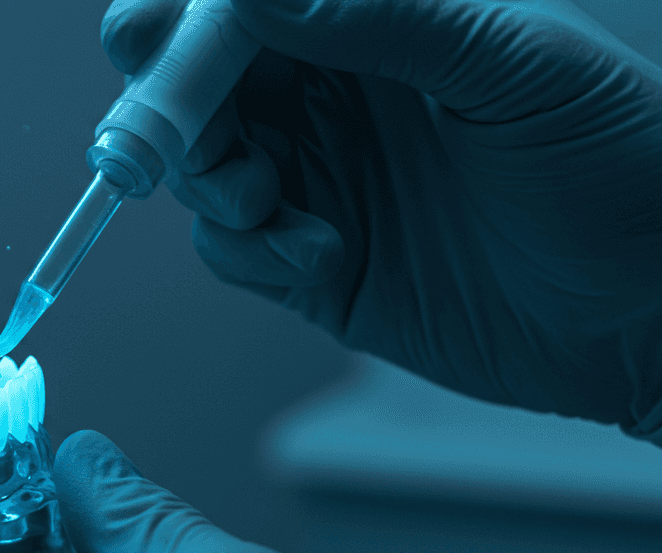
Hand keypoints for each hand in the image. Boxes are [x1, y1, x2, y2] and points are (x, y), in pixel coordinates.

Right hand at [102, 0, 661, 442]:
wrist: (655, 311)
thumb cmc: (620, 163)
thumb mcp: (510, 66)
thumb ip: (381, 18)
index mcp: (378, 22)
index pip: (243, 5)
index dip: (181, 20)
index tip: (151, 39)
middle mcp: (335, 93)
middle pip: (197, 81)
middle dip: (166, 105)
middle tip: (159, 138)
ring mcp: (319, 178)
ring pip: (201, 165)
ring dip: (209, 182)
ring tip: (262, 201)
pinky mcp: (312, 264)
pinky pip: (232, 251)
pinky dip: (249, 253)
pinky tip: (317, 255)